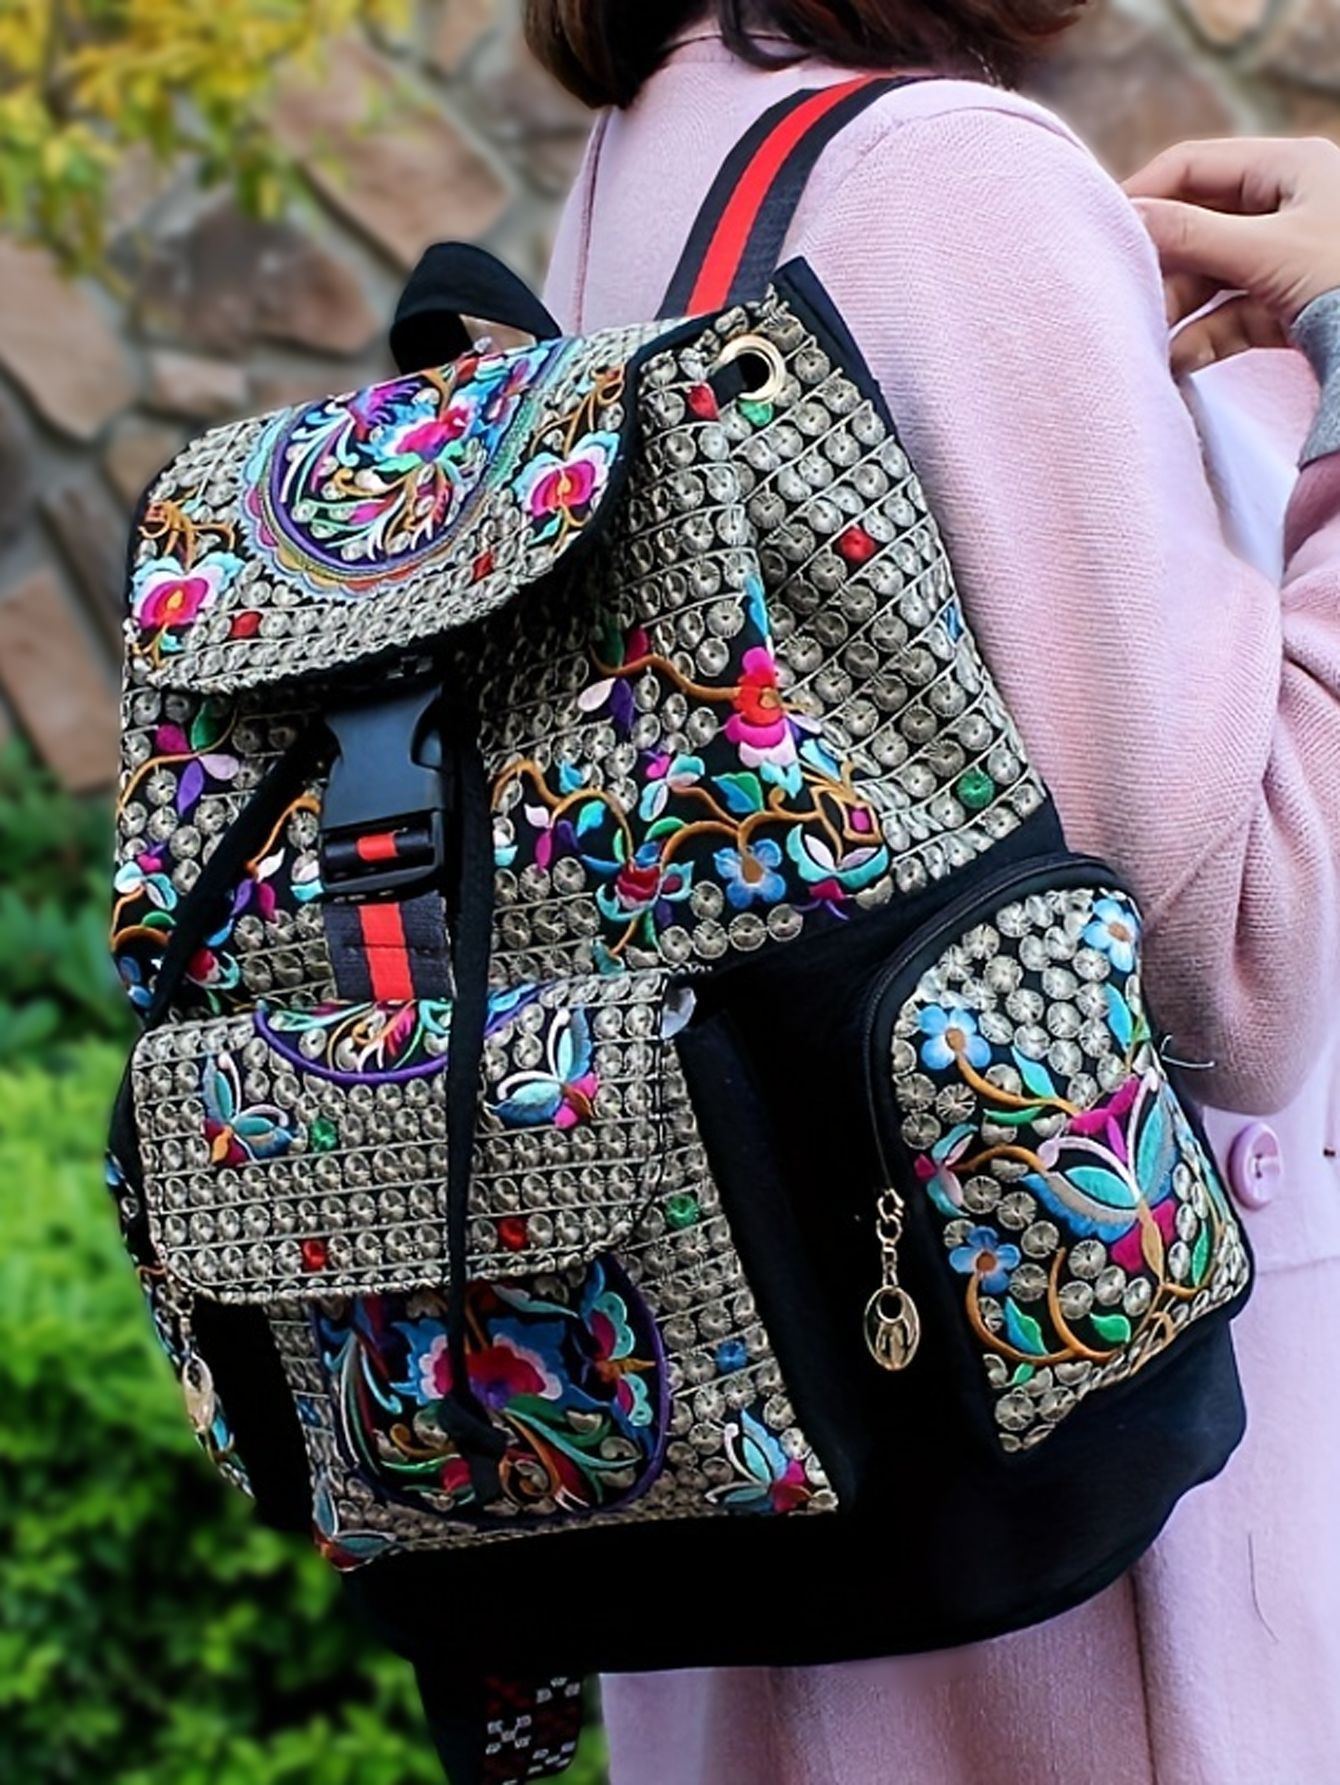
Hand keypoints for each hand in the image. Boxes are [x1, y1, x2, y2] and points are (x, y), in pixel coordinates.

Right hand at [1124, 136, 1339, 374]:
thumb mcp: (1264, 251)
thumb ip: (1190, 235)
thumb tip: (1124, 219)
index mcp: (1288, 167)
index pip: (1194, 166)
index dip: (1145, 195)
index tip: (1104, 232)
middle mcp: (1286, 206)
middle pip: (1198, 227)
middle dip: (1161, 267)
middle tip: (1125, 299)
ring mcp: (1285, 259)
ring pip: (1210, 277)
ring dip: (1177, 310)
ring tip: (1149, 340)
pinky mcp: (1287, 308)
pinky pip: (1230, 316)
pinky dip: (1202, 338)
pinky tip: (1178, 361)